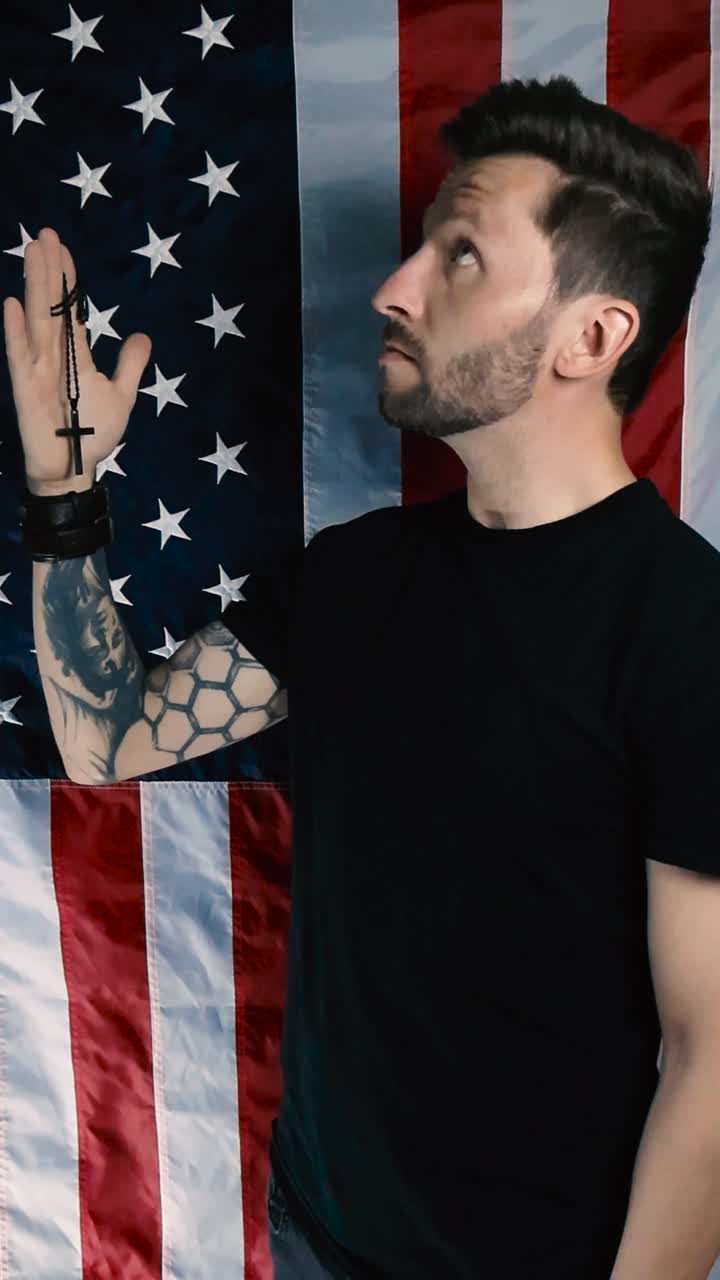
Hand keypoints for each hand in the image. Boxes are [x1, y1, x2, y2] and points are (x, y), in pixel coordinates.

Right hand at [2, 227, 151, 493]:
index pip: (70, 309)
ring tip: (32, 252)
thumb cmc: (94, 433)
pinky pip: (19, 357)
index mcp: (76, 354)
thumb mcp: (122, 396)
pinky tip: (10, 304)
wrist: (75, 468)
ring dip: (34, 286)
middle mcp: (54, 355)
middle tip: (45, 233)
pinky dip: (14, 333)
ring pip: (36, 320)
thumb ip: (130, 365)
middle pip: (51, 306)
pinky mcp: (26, 389)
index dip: (67, 279)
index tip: (63, 246)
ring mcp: (38, 369)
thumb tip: (142, 335)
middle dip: (49, 270)